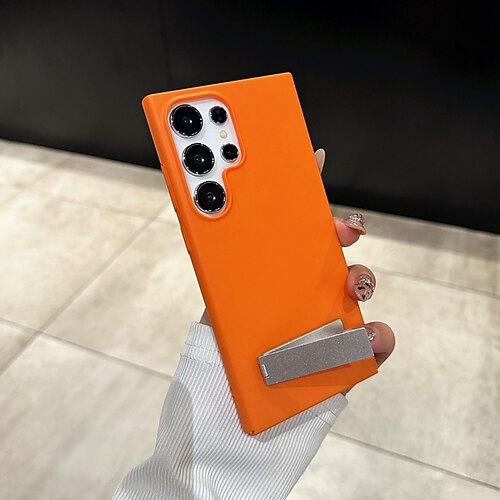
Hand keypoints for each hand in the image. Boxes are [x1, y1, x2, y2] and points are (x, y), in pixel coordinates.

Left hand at [200, 148, 394, 369]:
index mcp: (276, 270)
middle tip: (341, 228)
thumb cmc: (226, 347)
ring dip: (361, 278)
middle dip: (340, 230)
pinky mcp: (347, 353)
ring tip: (349, 284)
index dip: (304, 188)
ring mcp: (330, 318)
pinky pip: (374, 340)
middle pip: (332, 248)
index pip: (293, 224)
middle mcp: (305, 288)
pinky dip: (376, 336)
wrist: (234, 406)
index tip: (311, 156)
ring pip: (359, 287)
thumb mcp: (218, 292)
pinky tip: (365, 336)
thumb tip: (205, 199)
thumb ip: (216, 252)